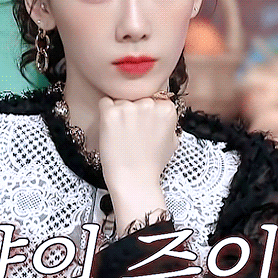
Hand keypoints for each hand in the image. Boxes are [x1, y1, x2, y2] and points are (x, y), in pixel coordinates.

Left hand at [98, 95, 177, 233]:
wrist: (134, 180)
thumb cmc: (151, 164)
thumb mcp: (172, 141)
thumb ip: (169, 121)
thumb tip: (163, 109)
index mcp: (166, 109)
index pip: (152, 97)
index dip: (145, 112)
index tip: (144, 125)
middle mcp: (149, 104)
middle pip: (135, 97)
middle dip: (132, 111)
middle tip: (132, 132)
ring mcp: (129, 108)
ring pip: (119, 100)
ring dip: (118, 113)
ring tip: (122, 135)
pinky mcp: (110, 113)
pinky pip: (104, 103)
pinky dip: (105, 114)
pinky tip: (111, 130)